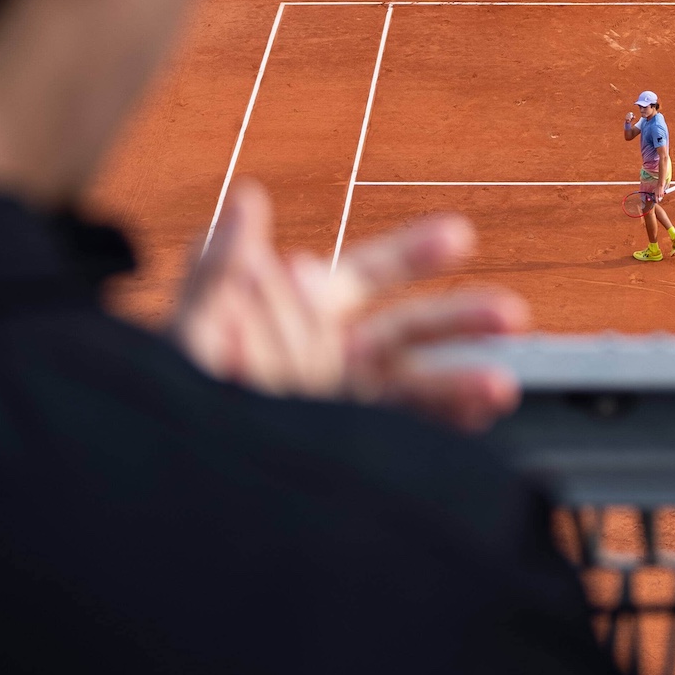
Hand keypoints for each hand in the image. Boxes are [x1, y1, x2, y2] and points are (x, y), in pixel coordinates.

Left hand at [169, 182, 527, 431]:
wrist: (165, 475)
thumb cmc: (168, 393)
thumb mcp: (190, 328)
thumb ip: (220, 268)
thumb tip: (246, 198)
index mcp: (300, 311)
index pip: (368, 274)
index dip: (416, 254)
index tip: (460, 237)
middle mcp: (329, 356)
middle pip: (407, 328)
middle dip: (458, 319)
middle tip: (510, 313)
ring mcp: (338, 405)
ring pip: (412, 387)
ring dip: (457, 381)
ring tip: (501, 385)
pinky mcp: (342, 447)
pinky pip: (399, 435)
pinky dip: (439, 429)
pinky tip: (476, 422)